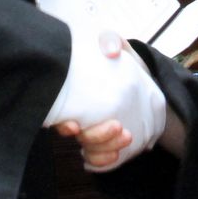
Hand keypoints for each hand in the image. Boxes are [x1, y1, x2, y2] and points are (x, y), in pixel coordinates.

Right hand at [43, 23, 165, 170]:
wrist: (138, 76)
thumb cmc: (117, 58)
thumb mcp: (113, 43)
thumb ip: (109, 39)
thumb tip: (110, 50)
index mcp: (71, 91)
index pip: (58, 114)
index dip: (63, 124)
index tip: (75, 125)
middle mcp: (75, 112)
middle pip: (76, 134)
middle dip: (96, 135)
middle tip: (117, 126)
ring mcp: (88, 127)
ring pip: (88, 147)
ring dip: (105, 146)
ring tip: (127, 136)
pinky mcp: (101, 139)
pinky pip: (95, 157)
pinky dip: (105, 159)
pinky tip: (118, 154)